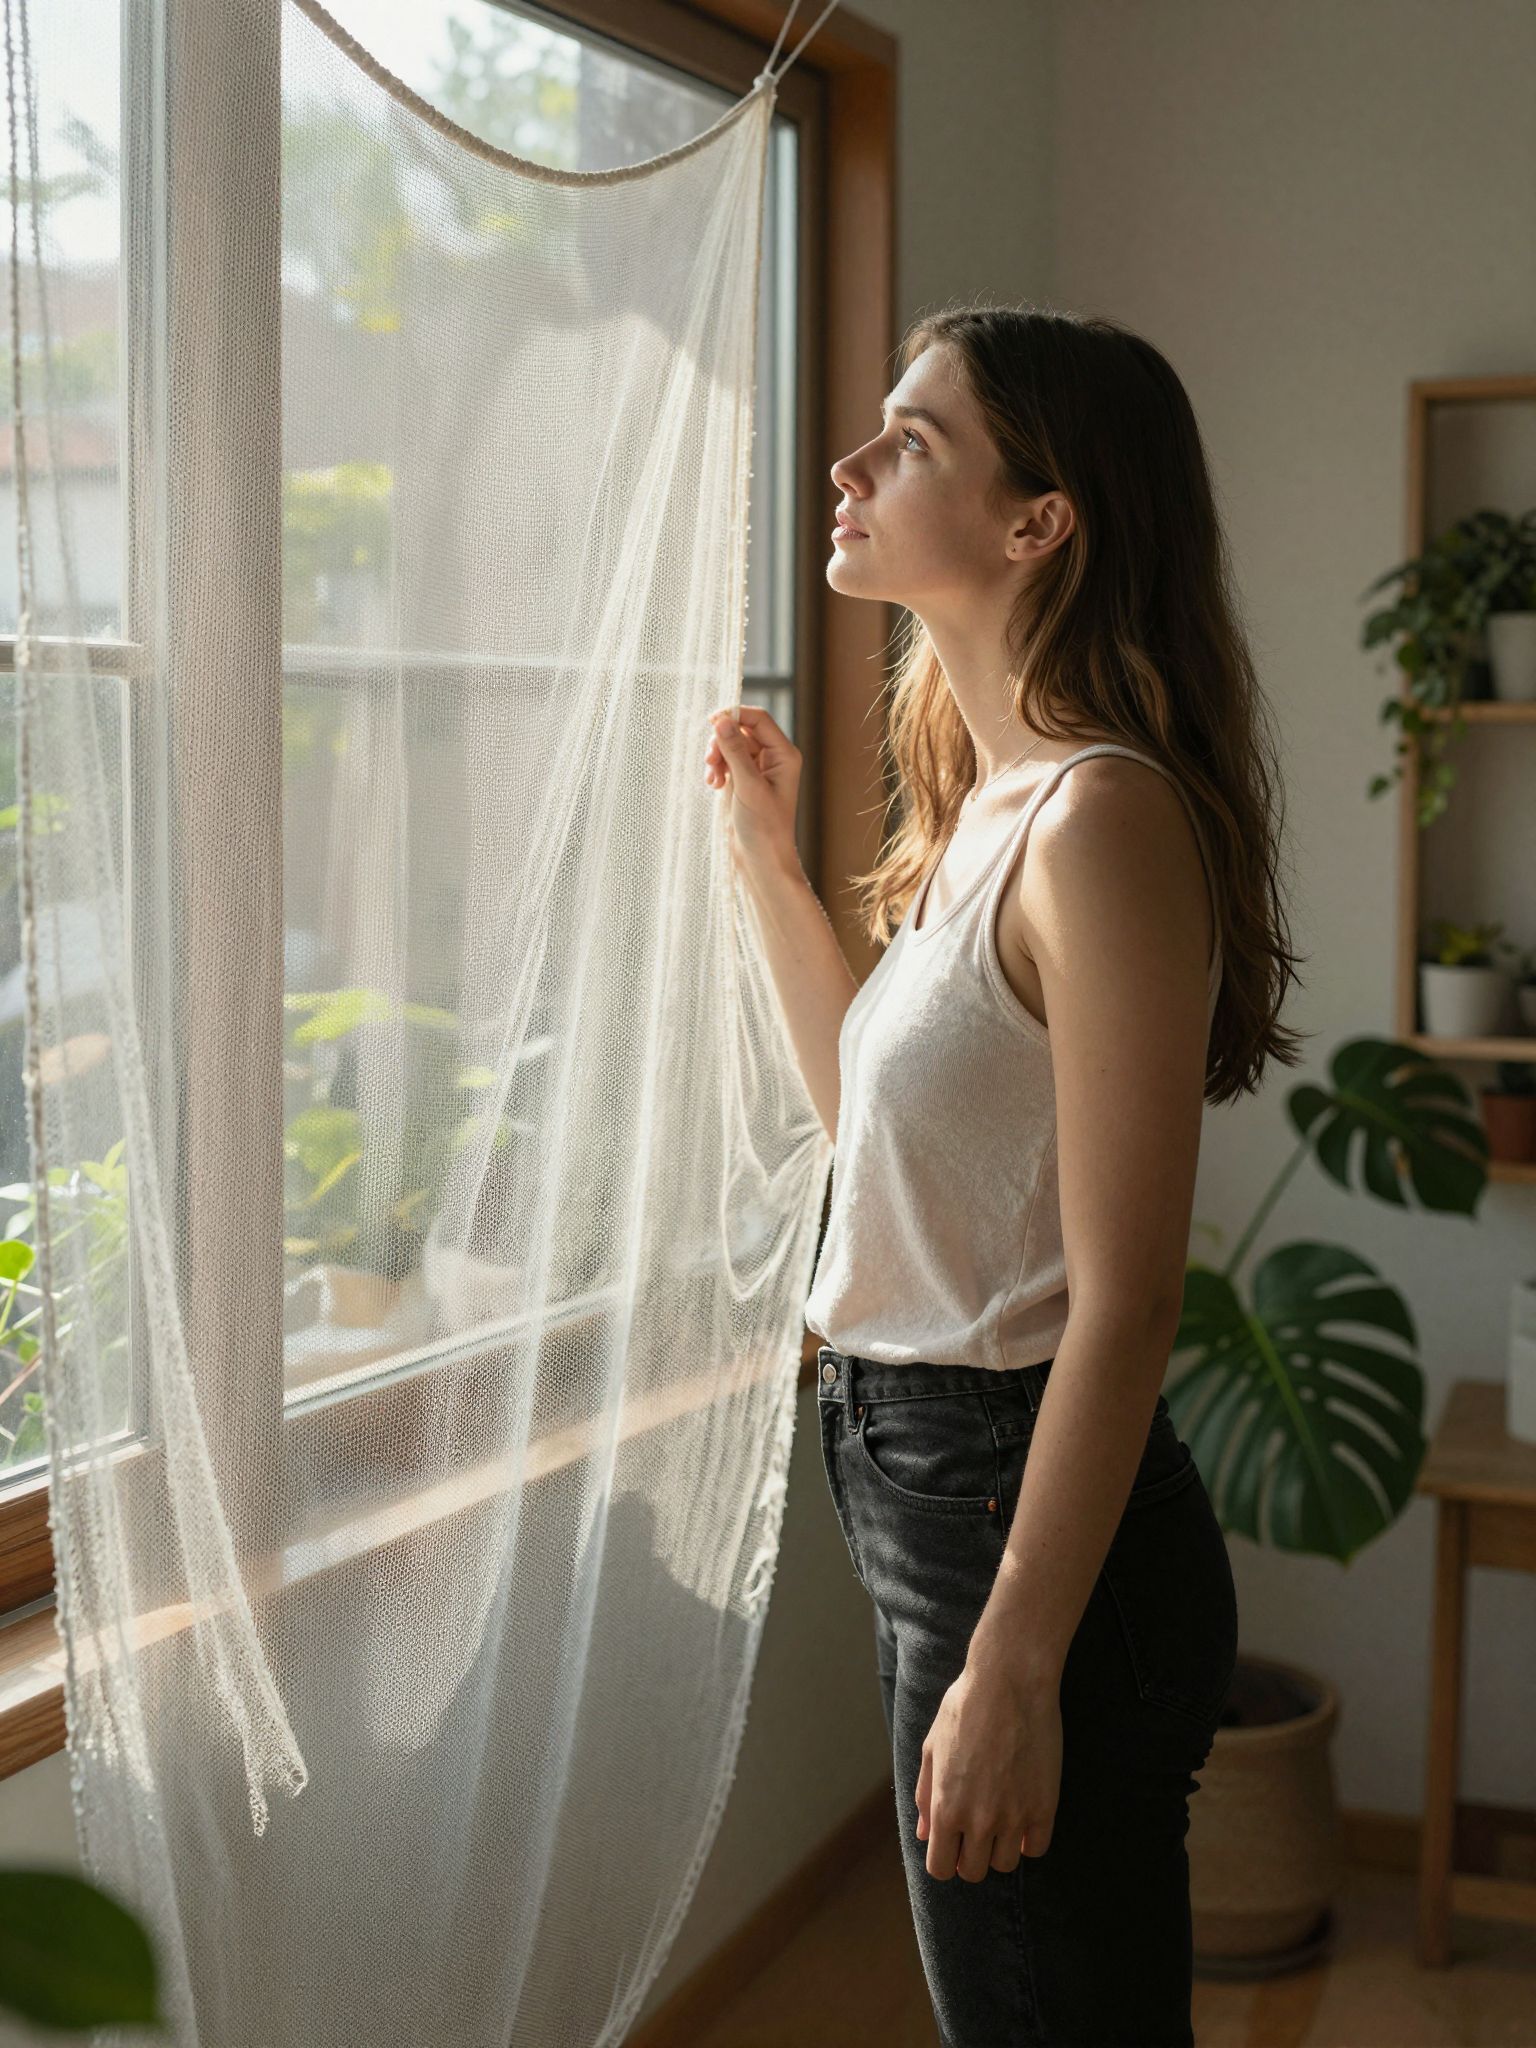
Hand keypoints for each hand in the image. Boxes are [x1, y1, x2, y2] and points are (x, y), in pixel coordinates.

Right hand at [704, 704, 802, 876]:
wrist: (762, 859)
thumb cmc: (764, 827)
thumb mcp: (748, 787)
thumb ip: (735, 752)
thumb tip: (721, 721)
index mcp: (785, 755)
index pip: (759, 719)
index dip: (734, 715)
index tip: (711, 722)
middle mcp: (773, 758)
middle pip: (742, 730)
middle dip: (722, 741)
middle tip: (710, 761)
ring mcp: (757, 768)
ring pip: (730, 744)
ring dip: (716, 756)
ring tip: (712, 778)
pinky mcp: (743, 780)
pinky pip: (726, 760)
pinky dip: (716, 768)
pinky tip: (713, 785)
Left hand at [914, 1659, 1060, 1879]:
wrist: (1010, 1682)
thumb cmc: (966, 1707)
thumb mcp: (933, 1746)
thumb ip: (926, 1794)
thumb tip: (925, 1832)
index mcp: (945, 1807)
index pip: (941, 1869)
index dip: (944, 1859)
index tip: (951, 1844)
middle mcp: (978, 1820)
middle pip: (973, 1872)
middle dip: (970, 1856)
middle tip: (976, 1830)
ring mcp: (1014, 1817)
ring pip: (1006, 1864)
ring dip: (1001, 1848)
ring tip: (1001, 1818)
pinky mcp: (1044, 1807)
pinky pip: (1037, 1848)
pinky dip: (1030, 1839)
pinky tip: (1024, 1816)